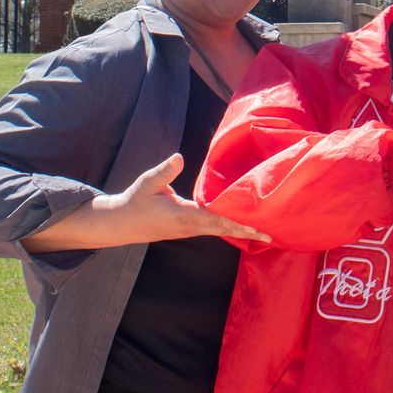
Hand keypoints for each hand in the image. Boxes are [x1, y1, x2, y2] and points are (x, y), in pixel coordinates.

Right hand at [23, 154, 271, 251]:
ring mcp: (189, 230)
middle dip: (247, 232)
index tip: (258, 229)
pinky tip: (240, 225)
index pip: (216, 220)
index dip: (238, 224)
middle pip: (224, 229)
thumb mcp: (147, 183)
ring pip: (219, 230)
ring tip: (263, 231)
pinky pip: (212, 228)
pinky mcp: (187, 229)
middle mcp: (189, 227)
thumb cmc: (135, 201)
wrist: (120, 224)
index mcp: (183, 216)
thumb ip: (164, 172)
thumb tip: (179, 157)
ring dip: (239, 231)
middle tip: (271, 234)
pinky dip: (228, 227)